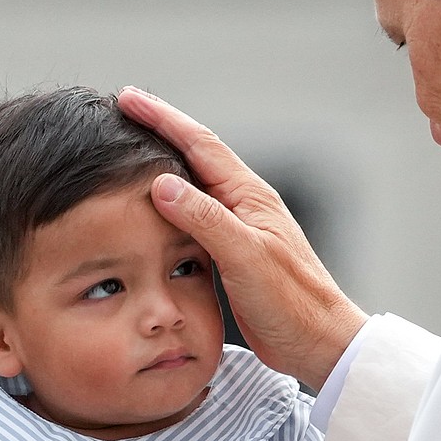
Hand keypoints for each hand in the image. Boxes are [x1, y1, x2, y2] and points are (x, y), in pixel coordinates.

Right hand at [118, 87, 366, 390]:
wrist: (317, 342)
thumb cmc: (291, 302)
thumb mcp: (245, 257)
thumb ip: (205, 219)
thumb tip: (161, 183)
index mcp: (249, 196)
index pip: (199, 144)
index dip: (162, 118)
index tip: (127, 99)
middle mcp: (243, 205)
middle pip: (194, 155)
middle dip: (158, 130)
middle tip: (122, 111)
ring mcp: (237, 228)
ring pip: (192, 186)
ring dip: (161, 164)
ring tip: (128, 151)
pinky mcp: (231, 254)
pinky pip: (193, 218)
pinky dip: (168, 205)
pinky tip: (152, 209)